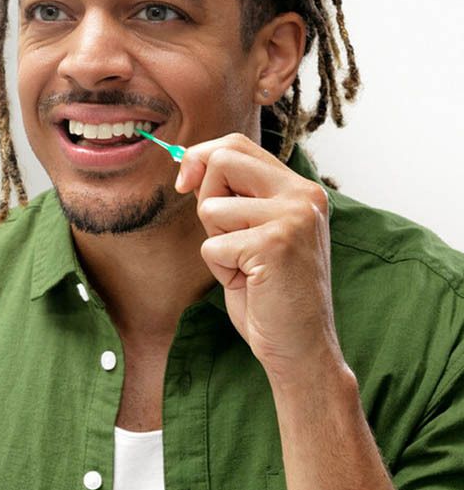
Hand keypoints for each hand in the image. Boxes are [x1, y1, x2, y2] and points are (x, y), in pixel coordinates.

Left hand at [175, 133, 345, 386]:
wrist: (300, 346)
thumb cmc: (270, 291)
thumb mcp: (254, 232)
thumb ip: (235, 196)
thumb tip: (189, 165)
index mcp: (300, 189)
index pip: (237, 144)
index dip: (202, 158)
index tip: (185, 183)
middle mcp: (303, 196)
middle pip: (223, 160)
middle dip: (204, 196)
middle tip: (224, 236)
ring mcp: (292, 218)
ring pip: (212, 207)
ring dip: (216, 244)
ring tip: (245, 267)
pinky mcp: (274, 245)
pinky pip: (212, 245)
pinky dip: (220, 269)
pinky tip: (248, 282)